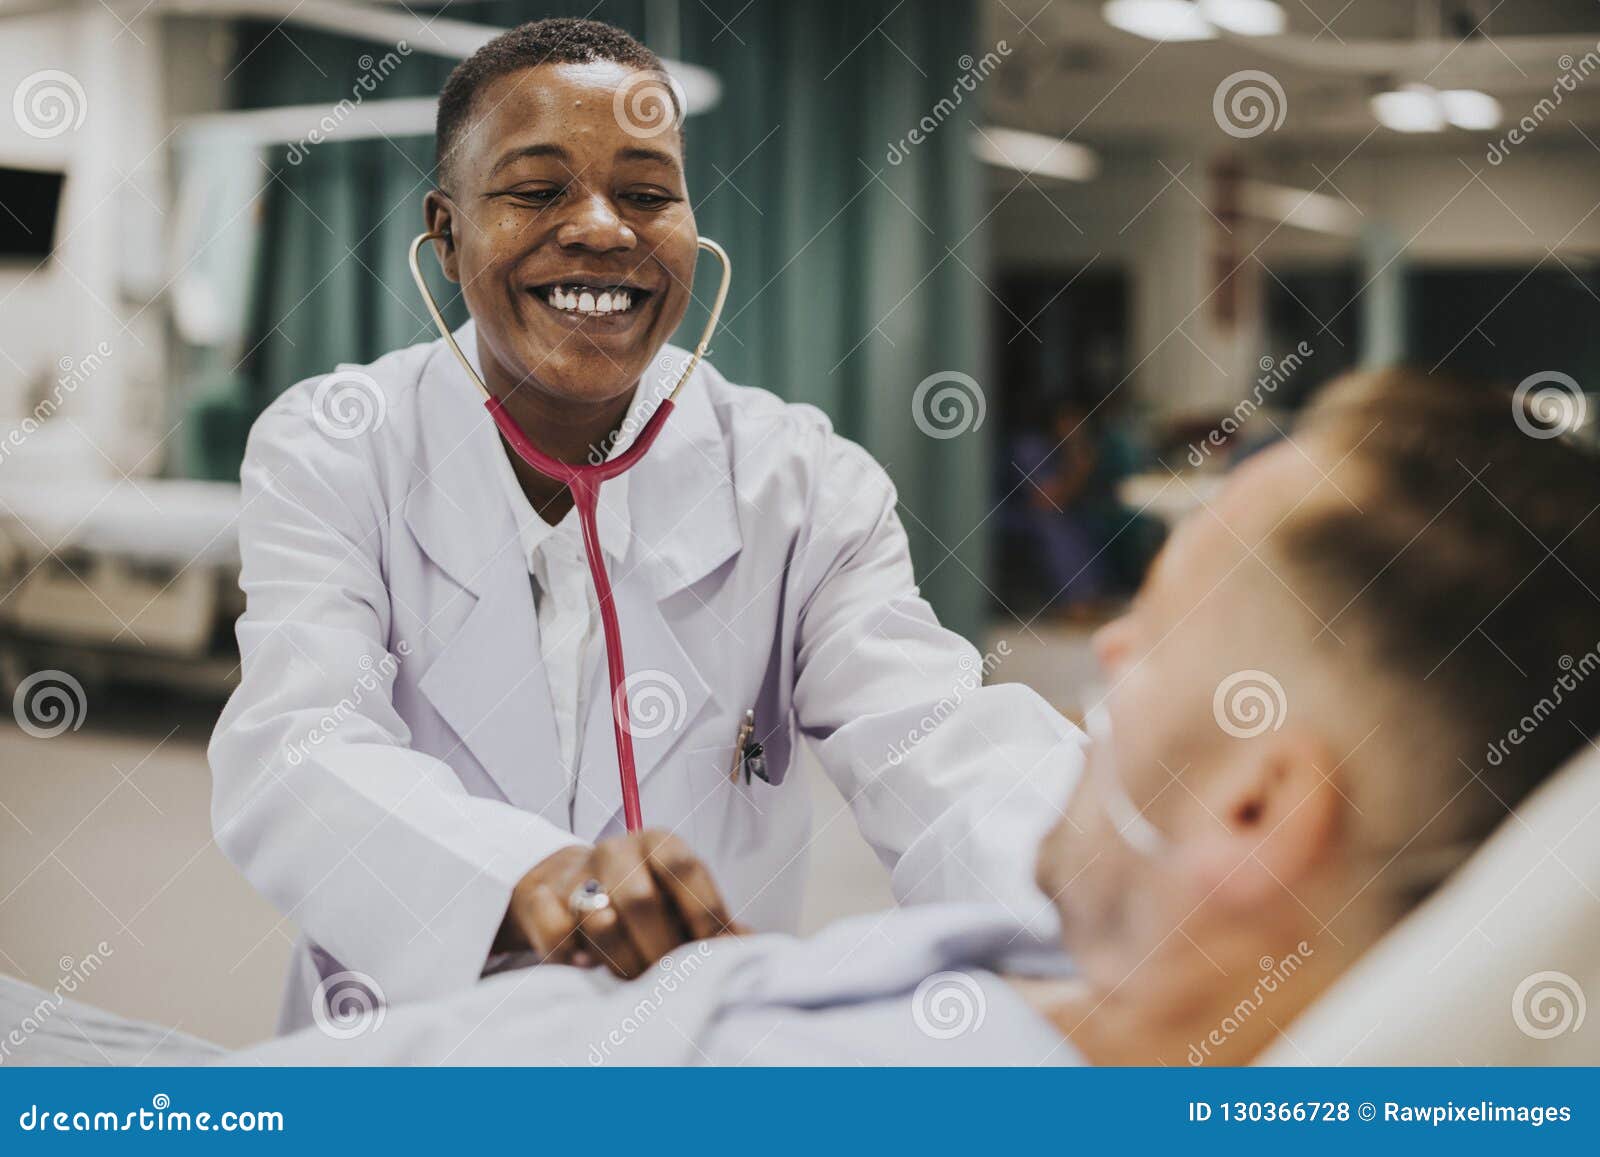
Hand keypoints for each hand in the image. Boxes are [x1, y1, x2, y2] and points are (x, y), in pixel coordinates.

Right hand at [497, 830, 737, 977]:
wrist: (567, 882)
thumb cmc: (642, 896)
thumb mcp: (679, 899)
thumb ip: (713, 923)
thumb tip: (754, 950)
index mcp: (659, 843)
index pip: (685, 869)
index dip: (703, 913)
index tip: (713, 953)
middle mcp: (617, 850)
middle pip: (640, 900)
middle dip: (660, 950)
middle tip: (670, 981)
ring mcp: (574, 873)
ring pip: (598, 922)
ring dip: (622, 962)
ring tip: (635, 983)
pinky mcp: (539, 898)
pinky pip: (555, 933)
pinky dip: (572, 959)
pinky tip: (587, 970)